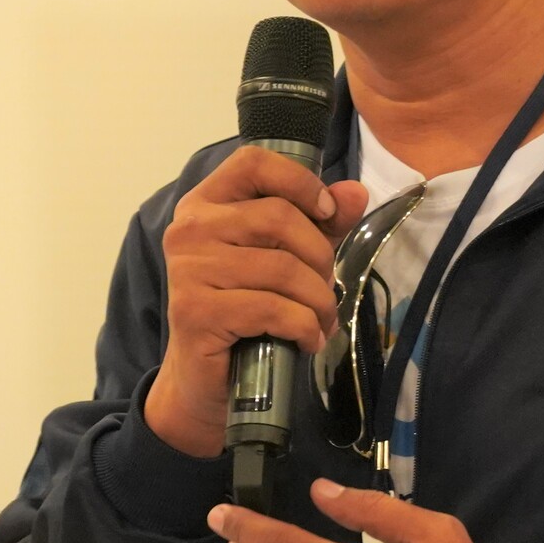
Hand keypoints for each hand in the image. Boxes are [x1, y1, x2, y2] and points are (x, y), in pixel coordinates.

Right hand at [143, 147, 368, 457]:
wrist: (205, 379)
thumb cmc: (245, 310)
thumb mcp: (285, 259)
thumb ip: (318, 223)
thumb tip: (355, 194)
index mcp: (206, 202)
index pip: (254, 162)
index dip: (300, 182)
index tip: (326, 214)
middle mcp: (190, 228)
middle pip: (278, 217)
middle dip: (320, 256)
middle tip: (328, 288)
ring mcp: (188, 270)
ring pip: (281, 268)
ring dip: (318, 300)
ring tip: (322, 320)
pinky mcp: (196, 311)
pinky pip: (271, 309)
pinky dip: (303, 327)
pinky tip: (308, 339)